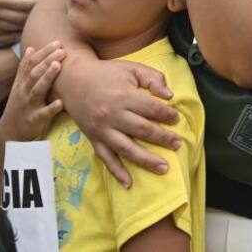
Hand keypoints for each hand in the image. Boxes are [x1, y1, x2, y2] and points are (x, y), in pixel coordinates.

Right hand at [0, 42, 65, 142]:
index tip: (57, 43)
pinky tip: (61, 103)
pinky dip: (51, 108)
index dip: (43, 52)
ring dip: (47, 77)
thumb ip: (25, 68)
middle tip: (61, 50)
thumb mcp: (19, 85)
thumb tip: (30, 48)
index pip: (31, 63)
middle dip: (47, 61)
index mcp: (22, 82)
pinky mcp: (34, 120)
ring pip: (37, 90)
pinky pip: (43, 114)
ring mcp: (28, 105)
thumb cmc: (19, 105)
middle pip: (34, 73)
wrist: (9, 132)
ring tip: (57, 66)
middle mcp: (24, 91)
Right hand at [55, 55, 180, 187]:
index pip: (151, 109)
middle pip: (142, 130)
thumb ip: (152, 78)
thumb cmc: (107, 73)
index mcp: (124, 96)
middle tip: (178, 144)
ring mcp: (102, 130)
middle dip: (162, 138)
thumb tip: (169, 95)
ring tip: (163, 168)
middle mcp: (113, 115)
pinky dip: (116, 172)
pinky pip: (105, 158)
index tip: (177, 120)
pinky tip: (128, 183)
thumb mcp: (131, 68)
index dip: (167, 115)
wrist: (73, 81)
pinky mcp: (93, 139)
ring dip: (146, 160)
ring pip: (126, 148)